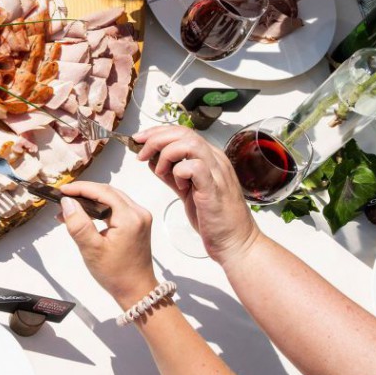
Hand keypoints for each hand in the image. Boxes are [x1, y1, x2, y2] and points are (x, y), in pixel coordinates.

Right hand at [56, 181, 157, 303]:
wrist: (136, 291)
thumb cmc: (115, 274)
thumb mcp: (92, 250)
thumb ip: (78, 224)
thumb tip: (67, 202)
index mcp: (130, 218)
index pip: (103, 192)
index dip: (81, 188)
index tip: (62, 190)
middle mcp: (139, 213)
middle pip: (108, 192)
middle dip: (84, 192)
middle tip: (63, 198)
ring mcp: (140, 217)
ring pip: (112, 198)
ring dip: (91, 200)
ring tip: (70, 207)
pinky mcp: (138, 223)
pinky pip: (116, 208)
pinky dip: (99, 208)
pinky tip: (84, 215)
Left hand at [132, 127, 258, 266]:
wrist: (236, 243)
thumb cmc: (214, 219)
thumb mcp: (187, 191)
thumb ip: (172, 174)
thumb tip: (152, 160)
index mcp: (210, 158)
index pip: (182, 131)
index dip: (157, 132)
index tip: (139, 140)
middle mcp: (216, 160)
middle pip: (183, 132)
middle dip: (155, 139)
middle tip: (141, 153)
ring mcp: (217, 173)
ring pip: (189, 143)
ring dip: (166, 153)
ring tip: (160, 171)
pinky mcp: (214, 189)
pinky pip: (194, 167)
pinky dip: (179, 172)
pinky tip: (179, 186)